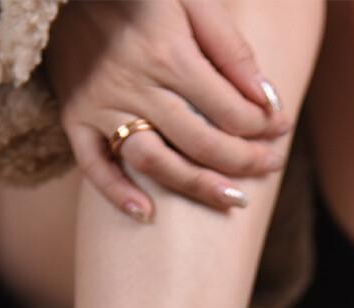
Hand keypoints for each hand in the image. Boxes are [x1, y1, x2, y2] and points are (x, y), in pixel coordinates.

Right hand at [45, 0, 290, 220]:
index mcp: (167, 51)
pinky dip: (117, 193)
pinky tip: (147, 213)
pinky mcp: (73, 116)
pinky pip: (93, 165)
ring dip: (196, 186)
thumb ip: (230, 48)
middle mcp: (134, 83)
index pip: (228, 109)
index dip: (262, 125)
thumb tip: (267, 100)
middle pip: (198, 142)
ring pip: (154, 161)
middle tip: (271, 166)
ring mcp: (100, 104)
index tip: (280, 129)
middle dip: (243, 160)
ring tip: (232, 200)